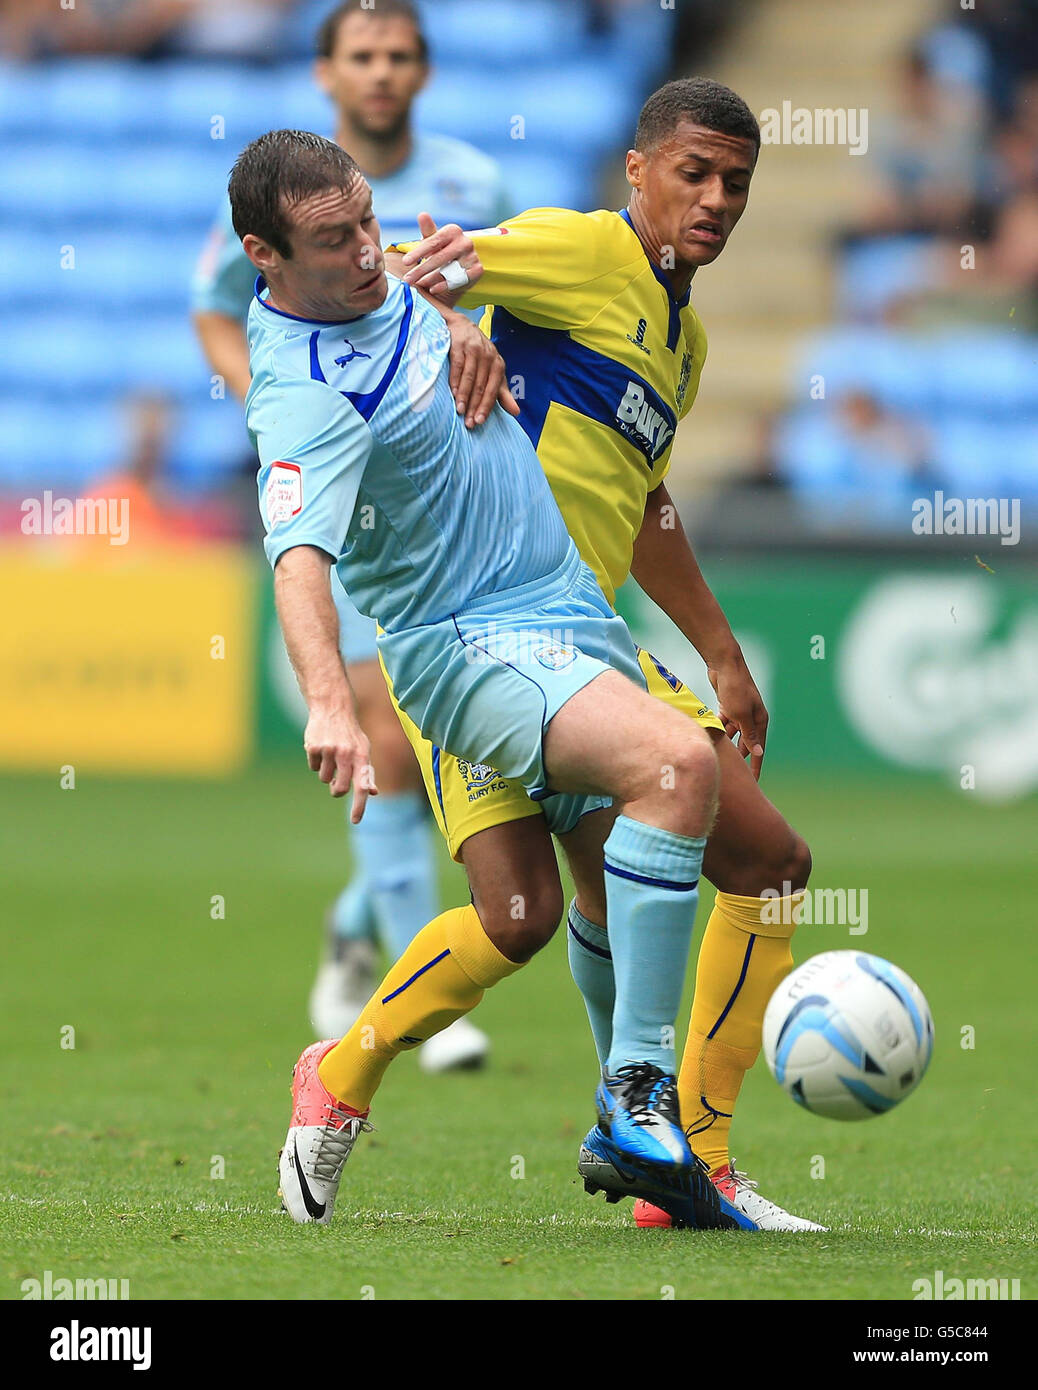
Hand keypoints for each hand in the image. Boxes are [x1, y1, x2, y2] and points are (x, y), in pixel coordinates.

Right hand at [303, 704, 377, 819]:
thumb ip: (367, 771)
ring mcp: (329, 750)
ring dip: (326, 772)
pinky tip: (321, 747)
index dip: (359, 805)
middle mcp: (346, 754)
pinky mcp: (313, 747)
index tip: (355, 821)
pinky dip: (316, 761)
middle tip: (337, 780)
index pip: (362, 786)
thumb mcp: (363, 749)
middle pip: (338, 789)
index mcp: (362, 756)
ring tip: (330, 755)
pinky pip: (313, 767)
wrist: (332, 707)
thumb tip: (372, 792)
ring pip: (324, 779)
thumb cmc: (350, 733)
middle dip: (336, 790)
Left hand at [399, 213, 482, 295]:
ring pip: (448, 270)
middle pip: (440, 258)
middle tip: (408, 279)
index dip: (418, 252)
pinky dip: (444, 285)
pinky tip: (433, 289)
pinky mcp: (477, 270)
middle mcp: (465, 241)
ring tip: (418, 284)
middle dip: (421, 269)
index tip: (405, 262)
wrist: (458, 267)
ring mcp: (473, 256)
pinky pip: (458, 280)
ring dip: (431, 279)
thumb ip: (427, 230)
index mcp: (453, 230)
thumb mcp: (432, 240)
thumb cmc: (441, 251)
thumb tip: (422, 214)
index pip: (433, 241)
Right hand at [444, 311, 518, 426]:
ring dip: (464, 396)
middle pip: (481, 386)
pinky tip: (452, 393)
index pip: (493, 390)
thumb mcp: (493, 371)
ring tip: (459, 411)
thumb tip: (516, 412)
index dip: (486, 407)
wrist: (460, 326)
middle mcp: (488, 356)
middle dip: (474, 406)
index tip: (479, 421)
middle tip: (468, 423)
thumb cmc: (478, 354)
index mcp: (498, 365)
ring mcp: (473, 350)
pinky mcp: (459, 345)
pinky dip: (455, 380)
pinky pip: (457, 366)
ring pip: (470, 377)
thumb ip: (502, 392)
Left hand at [707, 650, 768, 779]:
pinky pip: (723, 724)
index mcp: (760, 720)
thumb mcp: (741, 715)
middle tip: (734, 777)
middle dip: (739, 759)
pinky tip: (709, 740)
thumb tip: (758, 754)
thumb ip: (748, 735)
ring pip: (732, 735)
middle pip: (745, 744)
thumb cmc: (735, 689)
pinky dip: (717, 730)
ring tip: (718, 760)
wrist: (724, 664)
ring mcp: (739, 712)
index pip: (758, 749)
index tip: (754, 782)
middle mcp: (751, 717)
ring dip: (725, 744)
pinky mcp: (727, 707)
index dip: (755, 766)